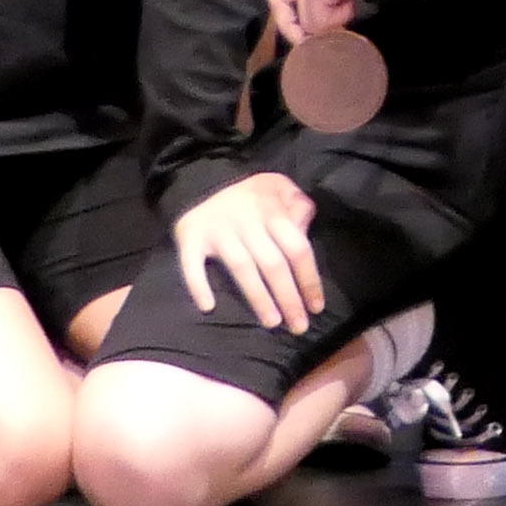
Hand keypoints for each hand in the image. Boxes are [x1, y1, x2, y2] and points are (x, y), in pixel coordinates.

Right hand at [174, 171, 324, 331]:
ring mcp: (217, 230)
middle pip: (272, 263)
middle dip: (288, 297)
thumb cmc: (251, 194)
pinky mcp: (190, 237)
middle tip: (298, 327)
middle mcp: (246, 220)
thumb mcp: (281, 188)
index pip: (296, 248)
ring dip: (258, 297)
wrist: (202, 179)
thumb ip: (298, 206)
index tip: (316, 307)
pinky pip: (191, 264)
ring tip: (272, 322)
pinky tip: (208, 307)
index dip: (309, 279)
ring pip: (241, 267)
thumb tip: (306, 230)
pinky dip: (198, 285)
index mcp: (272, 209)